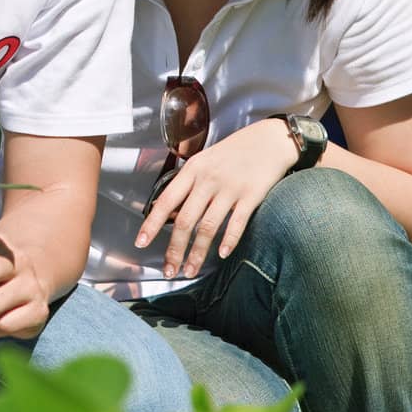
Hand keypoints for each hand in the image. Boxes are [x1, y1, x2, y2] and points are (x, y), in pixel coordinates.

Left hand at [135, 117, 298, 278]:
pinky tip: (222, 255)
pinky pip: (237, 224)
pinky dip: (228, 241)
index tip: (141, 243)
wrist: (270, 140)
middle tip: (169, 270)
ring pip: (208, 227)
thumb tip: (168, 212)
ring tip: (191, 271)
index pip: (166, 201)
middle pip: (185, 221)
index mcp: (193, 170)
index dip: (152, 224)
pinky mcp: (252, 196)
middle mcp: (208, 180)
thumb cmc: (234, 152)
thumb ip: (187, 184)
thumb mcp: (204, 161)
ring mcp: (230, 188)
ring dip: (197, 253)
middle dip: (174, 250)